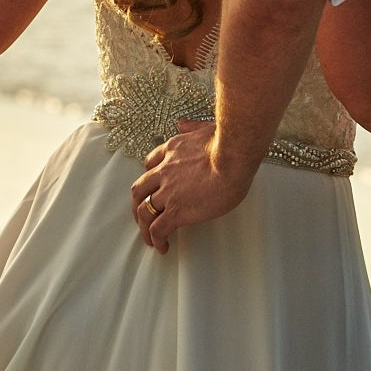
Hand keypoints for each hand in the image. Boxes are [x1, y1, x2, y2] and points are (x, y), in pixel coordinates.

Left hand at [130, 120, 257, 253]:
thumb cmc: (227, 143)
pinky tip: (162, 247)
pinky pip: (158, 228)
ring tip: (150, 238)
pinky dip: (156, 239)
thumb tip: (182, 123)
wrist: (233, 157)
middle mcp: (164, 171)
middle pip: (139, 190)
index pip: (150, 163)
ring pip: (144, 211)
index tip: (154, 186)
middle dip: (137, 204)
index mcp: (172, 150)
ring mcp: (168, 192)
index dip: (150, 176)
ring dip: (144, 226)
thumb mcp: (205, 127)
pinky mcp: (176, 210)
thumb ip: (192, 127)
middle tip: (142, 215)